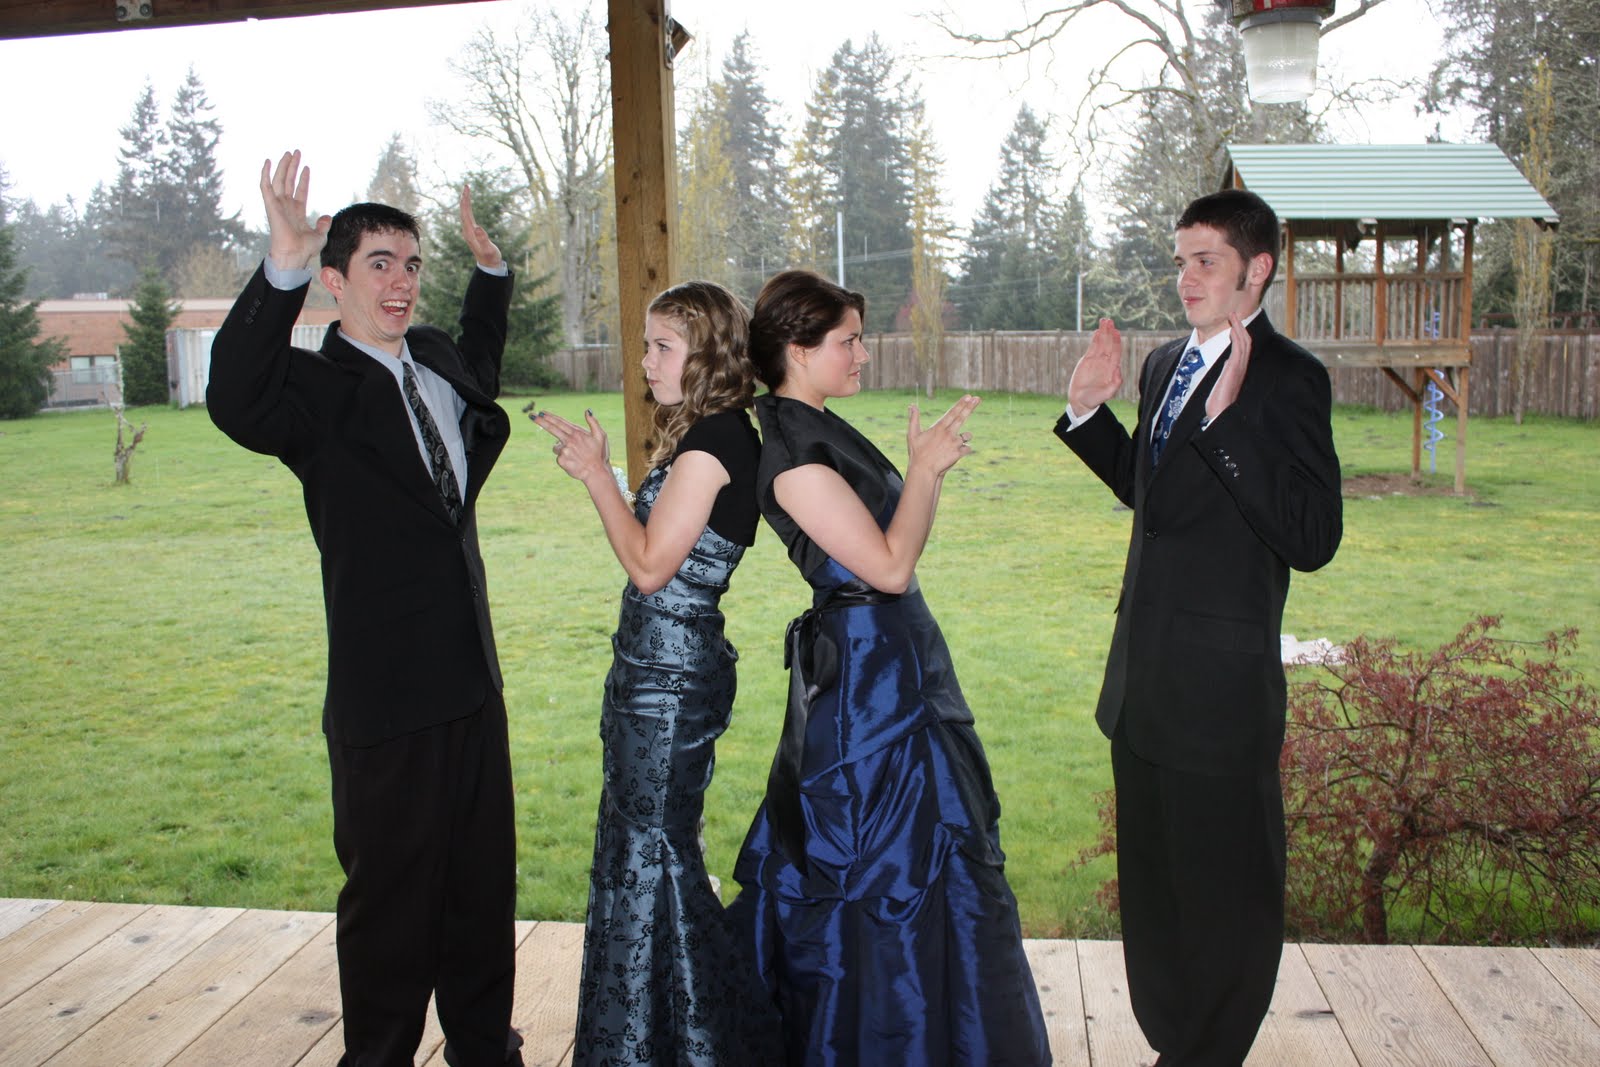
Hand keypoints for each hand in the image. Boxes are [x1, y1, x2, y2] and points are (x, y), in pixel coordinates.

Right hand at [261, 151, 330, 271]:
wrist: (294, 254)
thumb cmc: (305, 249)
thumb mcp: (320, 235)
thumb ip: (323, 225)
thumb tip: (327, 217)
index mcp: (297, 212)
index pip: (300, 191)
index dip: (303, 179)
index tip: (306, 167)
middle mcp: (286, 206)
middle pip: (289, 181)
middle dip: (292, 167)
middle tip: (296, 152)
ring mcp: (278, 205)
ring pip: (279, 180)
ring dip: (283, 166)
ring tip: (289, 153)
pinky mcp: (271, 205)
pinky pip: (265, 186)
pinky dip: (265, 174)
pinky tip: (268, 162)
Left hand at [460, 184, 503, 269]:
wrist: (488, 265)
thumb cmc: (490, 257)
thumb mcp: (488, 249)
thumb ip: (483, 239)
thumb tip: (477, 227)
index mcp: (469, 232)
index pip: (465, 212)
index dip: (465, 200)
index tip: (466, 189)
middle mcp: (467, 231)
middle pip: (463, 211)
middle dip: (464, 198)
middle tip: (466, 186)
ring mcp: (468, 232)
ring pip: (464, 214)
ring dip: (465, 202)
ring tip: (466, 192)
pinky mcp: (472, 233)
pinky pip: (467, 217)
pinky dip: (467, 209)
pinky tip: (468, 206)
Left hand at [531, 409, 608, 483]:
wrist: (596, 472)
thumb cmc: (599, 454)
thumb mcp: (601, 436)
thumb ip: (594, 422)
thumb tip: (587, 410)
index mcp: (577, 433)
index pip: (560, 422)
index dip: (550, 416)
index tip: (541, 412)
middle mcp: (569, 440)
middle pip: (551, 428)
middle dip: (540, 421)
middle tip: (530, 415)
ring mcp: (564, 450)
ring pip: (556, 446)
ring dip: (561, 449)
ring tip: (574, 455)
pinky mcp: (561, 460)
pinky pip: (558, 457)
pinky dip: (564, 458)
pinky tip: (573, 462)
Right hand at [906, 394, 979, 478]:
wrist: (923, 470)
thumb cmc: (917, 453)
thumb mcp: (912, 434)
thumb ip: (914, 419)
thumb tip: (912, 405)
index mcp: (939, 427)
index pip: (952, 412)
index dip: (961, 404)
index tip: (969, 396)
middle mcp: (948, 433)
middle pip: (962, 418)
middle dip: (971, 407)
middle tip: (978, 398)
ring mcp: (954, 443)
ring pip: (967, 436)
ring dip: (965, 437)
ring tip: (956, 443)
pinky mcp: (958, 453)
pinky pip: (967, 449)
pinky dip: (964, 450)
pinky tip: (957, 454)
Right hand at [1067, 318, 1122, 413]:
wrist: (1081, 401)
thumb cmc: (1096, 399)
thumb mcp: (1108, 393)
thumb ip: (1115, 382)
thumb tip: (1118, 369)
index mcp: (1112, 368)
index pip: (1116, 351)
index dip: (1116, 341)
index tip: (1116, 332)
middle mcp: (1105, 362)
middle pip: (1109, 344)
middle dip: (1110, 332)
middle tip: (1109, 320)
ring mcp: (1096, 360)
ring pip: (1101, 343)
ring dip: (1103, 332)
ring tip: (1104, 321)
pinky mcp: (1087, 361)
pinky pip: (1092, 348)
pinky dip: (1095, 340)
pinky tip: (1097, 332)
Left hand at [1205, 313, 1251, 420]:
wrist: (1219, 414)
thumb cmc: (1219, 401)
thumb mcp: (1223, 381)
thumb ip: (1227, 371)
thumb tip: (1227, 362)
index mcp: (1239, 368)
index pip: (1243, 347)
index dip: (1239, 333)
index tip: (1233, 322)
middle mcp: (1242, 366)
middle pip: (1246, 341)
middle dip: (1240, 326)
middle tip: (1234, 313)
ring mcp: (1239, 367)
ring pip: (1244, 342)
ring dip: (1239, 327)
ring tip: (1233, 315)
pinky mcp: (1234, 369)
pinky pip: (1239, 349)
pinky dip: (1237, 336)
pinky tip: (1232, 328)